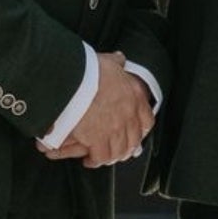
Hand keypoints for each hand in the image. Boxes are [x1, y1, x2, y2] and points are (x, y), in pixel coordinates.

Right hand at [48, 50, 154, 166]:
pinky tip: (90, 160)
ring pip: (119, 150)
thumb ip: (116, 62)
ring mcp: (114, 129)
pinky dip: (96, 160)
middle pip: (133, 140)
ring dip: (112, 156)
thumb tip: (119, 58)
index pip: (146, 120)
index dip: (141, 130)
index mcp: (133, 96)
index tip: (136, 135)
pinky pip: (101, 156)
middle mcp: (128, 115)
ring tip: (104, 157)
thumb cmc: (88, 69)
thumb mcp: (107, 61)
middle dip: (127, 147)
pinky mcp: (97, 139)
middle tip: (120, 151)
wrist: (71, 80)